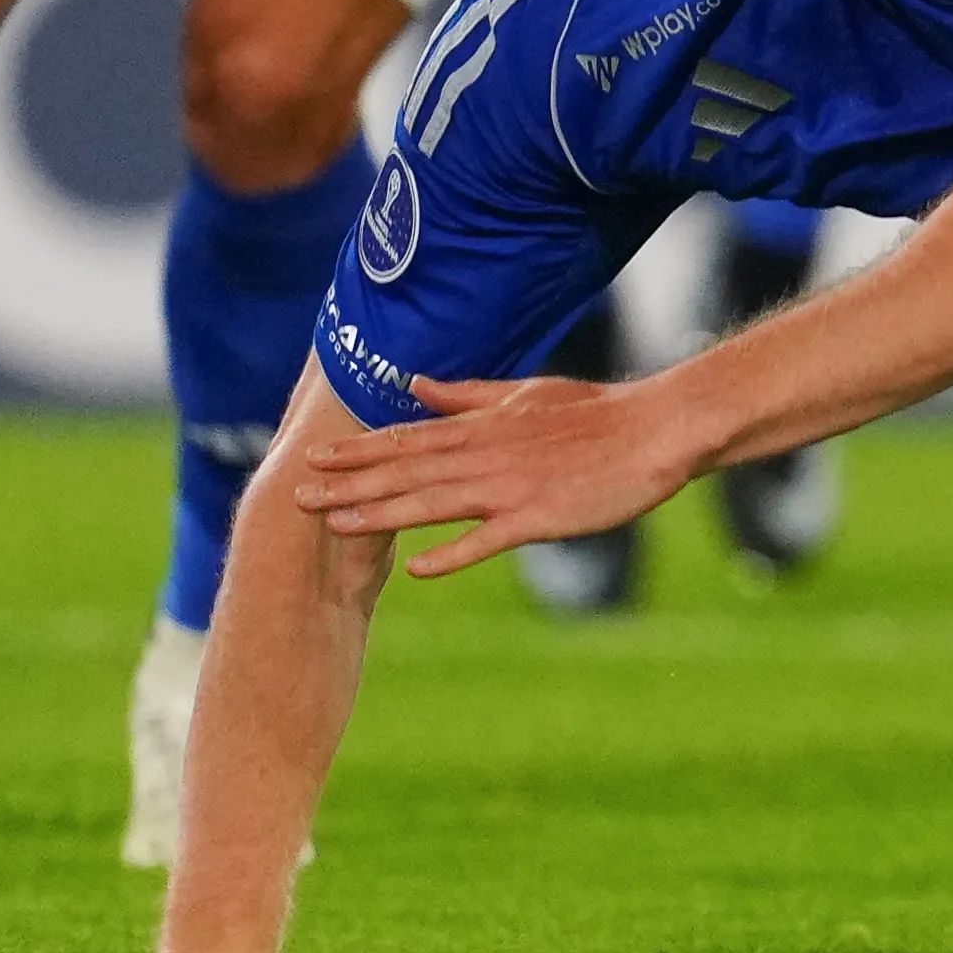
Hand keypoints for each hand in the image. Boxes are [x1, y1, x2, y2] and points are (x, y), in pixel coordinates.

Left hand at [290, 373, 695, 576]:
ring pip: (434, 501)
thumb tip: (416, 384)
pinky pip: (489, 539)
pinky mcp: (540, 516)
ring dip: (381, 513)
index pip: (408, 438)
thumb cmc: (595, 411)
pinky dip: (454, 553)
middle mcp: (486, 454)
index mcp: (483, 426)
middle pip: (407, 469)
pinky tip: (418, 568)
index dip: (359, 450)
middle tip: (298, 495)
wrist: (654, 430)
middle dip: (350, 483)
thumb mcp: (525, 392)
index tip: (314, 457)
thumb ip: (468, 394)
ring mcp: (511, 486)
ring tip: (335, 523)